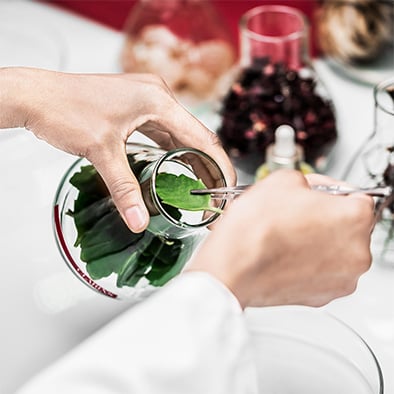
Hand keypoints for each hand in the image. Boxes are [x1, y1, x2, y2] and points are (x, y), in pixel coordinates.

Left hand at [0, 67, 235, 232]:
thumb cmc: (64, 110)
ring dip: (193, 160)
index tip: (229, 187)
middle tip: (216, 196)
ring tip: (203, 188)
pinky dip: (174, 152)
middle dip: (208, 167)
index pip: (202, 136)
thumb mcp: (101, 151)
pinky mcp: (137, 108)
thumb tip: (138, 221)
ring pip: (181, 135)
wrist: (35, 96)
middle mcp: (158, 96)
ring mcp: (147, 101)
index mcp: (157, 100)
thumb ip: (124, 188)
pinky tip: (179, 170)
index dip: (219, 164)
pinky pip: (164, 133)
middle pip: (195, 136)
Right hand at [187, 169, 374, 307]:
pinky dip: (309, 263)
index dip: (333, 192)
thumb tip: (311, 190)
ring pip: (336, 250)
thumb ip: (309, 181)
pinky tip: (285, 254)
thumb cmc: (255, 230)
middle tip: (298, 214)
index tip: (319, 195)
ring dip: (318, 241)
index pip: (358, 196)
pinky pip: (323, 272)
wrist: (233, 266)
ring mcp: (342, 278)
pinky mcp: (323, 296)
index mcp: (355, 218)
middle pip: (349, 226)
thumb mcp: (282, 180)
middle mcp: (357, 252)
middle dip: (326, 217)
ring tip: (287, 235)